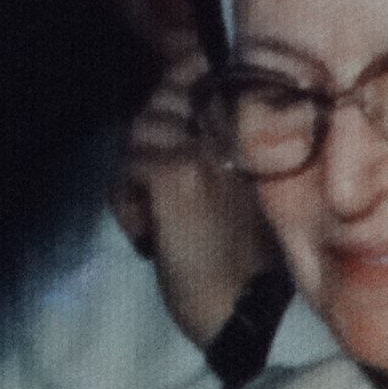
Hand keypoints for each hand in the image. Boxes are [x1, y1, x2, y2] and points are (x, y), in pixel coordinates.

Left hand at [111, 76, 287, 352]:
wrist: (251, 321)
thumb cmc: (250, 265)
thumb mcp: (243, 190)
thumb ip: (219, 143)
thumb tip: (175, 100)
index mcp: (262, 125)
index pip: (200, 67)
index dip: (176, 91)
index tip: (175, 136)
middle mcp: (240, 122)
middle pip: (163, 97)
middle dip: (149, 144)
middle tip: (159, 195)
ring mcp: (207, 146)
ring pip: (140, 129)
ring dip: (134, 177)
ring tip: (156, 221)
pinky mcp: (177, 174)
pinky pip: (127, 164)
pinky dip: (125, 202)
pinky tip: (148, 237)